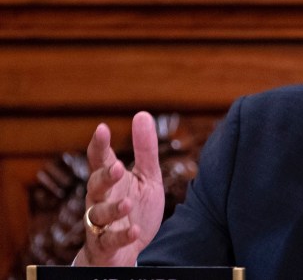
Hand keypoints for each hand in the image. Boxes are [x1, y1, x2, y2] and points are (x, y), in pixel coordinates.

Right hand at [74, 111, 164, 265]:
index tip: (102, 129)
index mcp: (110, 180)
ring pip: (98, 214)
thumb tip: (141, 114)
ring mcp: (100, 223)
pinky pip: (110, 241)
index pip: (99, 160)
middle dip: (104, 176)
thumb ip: (145, 150)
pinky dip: (121, 236)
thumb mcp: (146, 177)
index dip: (99, 145)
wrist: (128, 251)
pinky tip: (135, 230)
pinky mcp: (106, 245)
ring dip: (112, 208)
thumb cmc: (135, 209)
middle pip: (95, 185)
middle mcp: (100, 199)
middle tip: (116, 166)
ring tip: (127, 203)